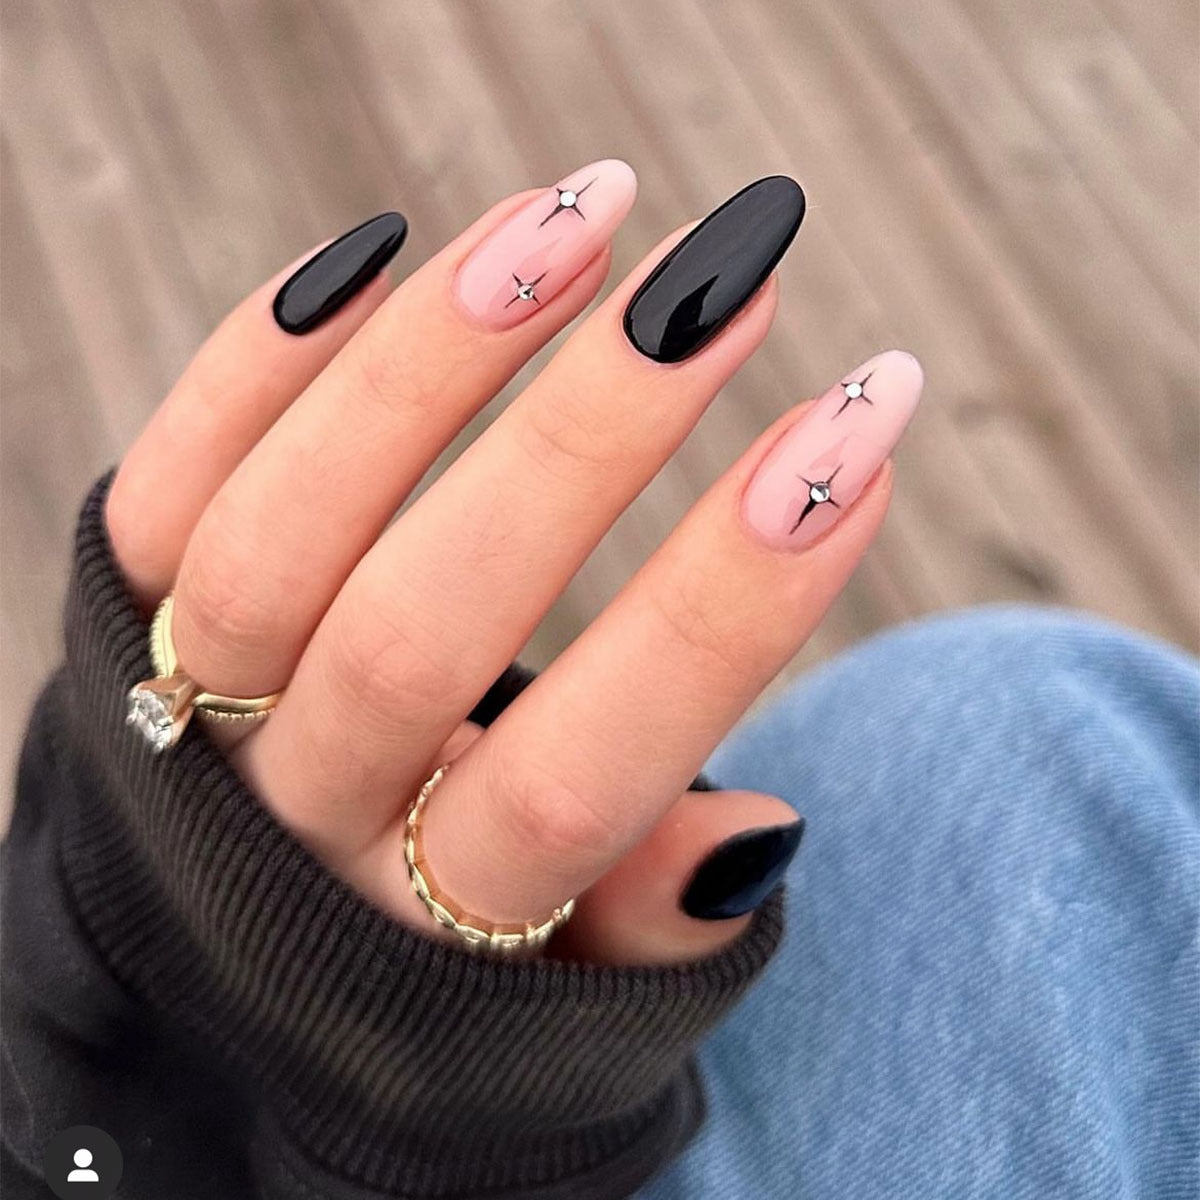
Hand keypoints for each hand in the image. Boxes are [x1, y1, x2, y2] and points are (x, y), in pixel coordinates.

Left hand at [106, 161, 921, 963]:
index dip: (724, 615)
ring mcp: (191, 712)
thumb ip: (645, 931)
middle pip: (423, 627)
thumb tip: (756, 839)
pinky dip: (261, 364)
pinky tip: (384, 252)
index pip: (584, 777)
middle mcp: (286, 822)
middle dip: (588, 443)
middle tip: (728, 278)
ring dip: (433, 360)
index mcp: (425, 929)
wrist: (218, 953)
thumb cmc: (437, 951)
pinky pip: (166, 488)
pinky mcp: (118, 619)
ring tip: (582, 217)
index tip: (857, 440)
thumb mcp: (554, 990)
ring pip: (281, 533)